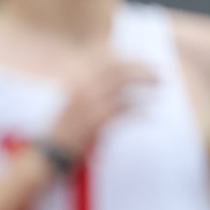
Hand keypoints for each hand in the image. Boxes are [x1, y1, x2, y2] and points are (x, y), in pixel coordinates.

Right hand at [43, 58, 158, 163]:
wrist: (51, 150)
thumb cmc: (65, 128)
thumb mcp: (74, 101)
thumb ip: (92, 87)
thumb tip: (121, 78)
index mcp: (79, 79)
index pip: (109, 61)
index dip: (131, 59)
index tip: (145, 62)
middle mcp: (85, 87)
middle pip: (121, 70)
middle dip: (143, 69)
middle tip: (158, 74)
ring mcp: (92, 102)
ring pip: (127, 87)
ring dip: (146, 84)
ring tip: (158, 87)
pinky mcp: (99, 119)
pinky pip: (127, 110)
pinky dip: (141, 112)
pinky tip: (150, 115)